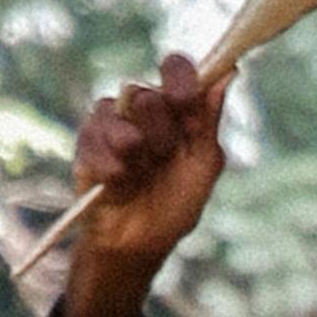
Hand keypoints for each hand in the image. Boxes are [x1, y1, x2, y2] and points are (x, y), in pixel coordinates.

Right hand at [69, 52, 227, 274]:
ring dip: (133, 145)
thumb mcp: (202, 169)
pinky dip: (109, 163)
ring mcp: (113, 123)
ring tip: (138, 174)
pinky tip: (117, 183)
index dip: (180, 77)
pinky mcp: (87, 142)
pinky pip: (93, 134)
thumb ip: (210, 123)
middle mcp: (143, 109)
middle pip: (146, 92)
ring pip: (116, 108)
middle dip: (159, 129)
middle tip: (161, 156)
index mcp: (176, 110)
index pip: (175, 69)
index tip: (185, 99)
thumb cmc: (174, 208)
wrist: (137, 246)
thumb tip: (229, 73)